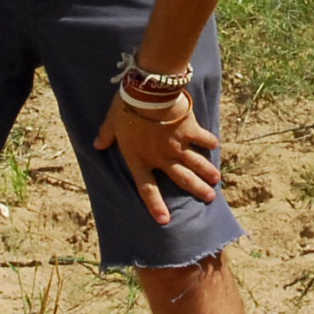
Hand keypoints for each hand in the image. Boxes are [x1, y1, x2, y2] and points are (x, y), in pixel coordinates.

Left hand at [94, 92, 221, 224]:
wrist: (148, 93)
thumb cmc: (127, 108)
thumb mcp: (112, 122)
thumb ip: (106, 135)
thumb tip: (97, 144)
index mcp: (140, 159)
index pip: (147, 189)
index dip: (155, 206)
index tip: (164, 220)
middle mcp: (161, 158)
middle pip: (182, 179)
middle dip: (197, 189)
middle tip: (209, 198)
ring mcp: (178, 146)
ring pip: (196, 163)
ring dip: (207, 172)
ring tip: (216, 181)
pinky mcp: (190, 130)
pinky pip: (202, 139)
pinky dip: (209, 142)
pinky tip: (214, 146)